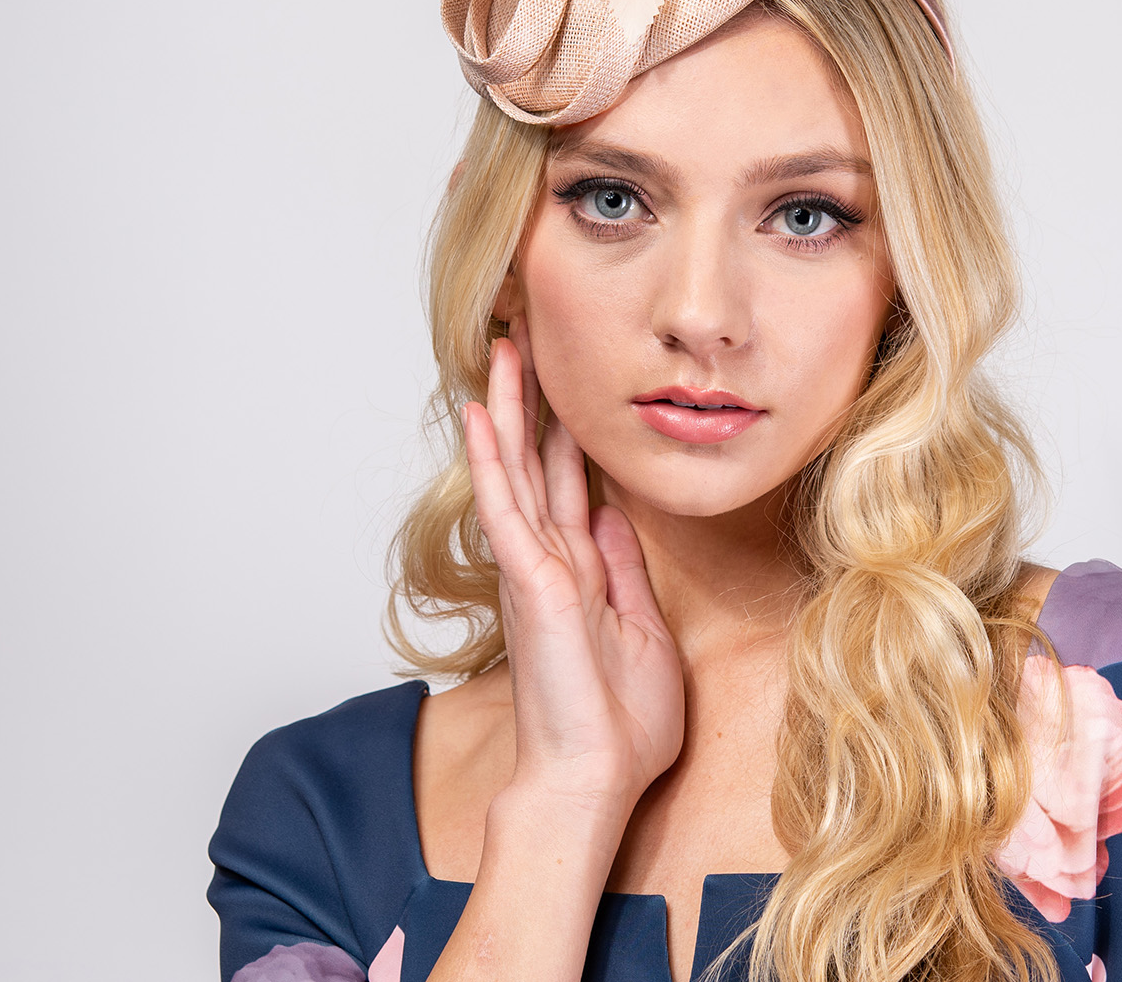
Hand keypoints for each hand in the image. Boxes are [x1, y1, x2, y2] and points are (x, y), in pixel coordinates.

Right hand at [464, 316, 683, 816]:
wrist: (595, 778)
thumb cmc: (620, 723)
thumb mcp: (642, 628)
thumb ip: (624, 569)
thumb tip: (615, 517)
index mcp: (581, 571)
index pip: (569, 485)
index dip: (565, 434)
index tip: (566, 387)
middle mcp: (550, 561)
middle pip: (537, 463)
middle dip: (531, 403)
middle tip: (526, 344)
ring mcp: (533, 567)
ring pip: (514, 470)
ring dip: (507, 411)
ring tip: (501, 353)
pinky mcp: (527, 580)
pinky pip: (505, 506)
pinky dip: (492, 460)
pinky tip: (479, 416)